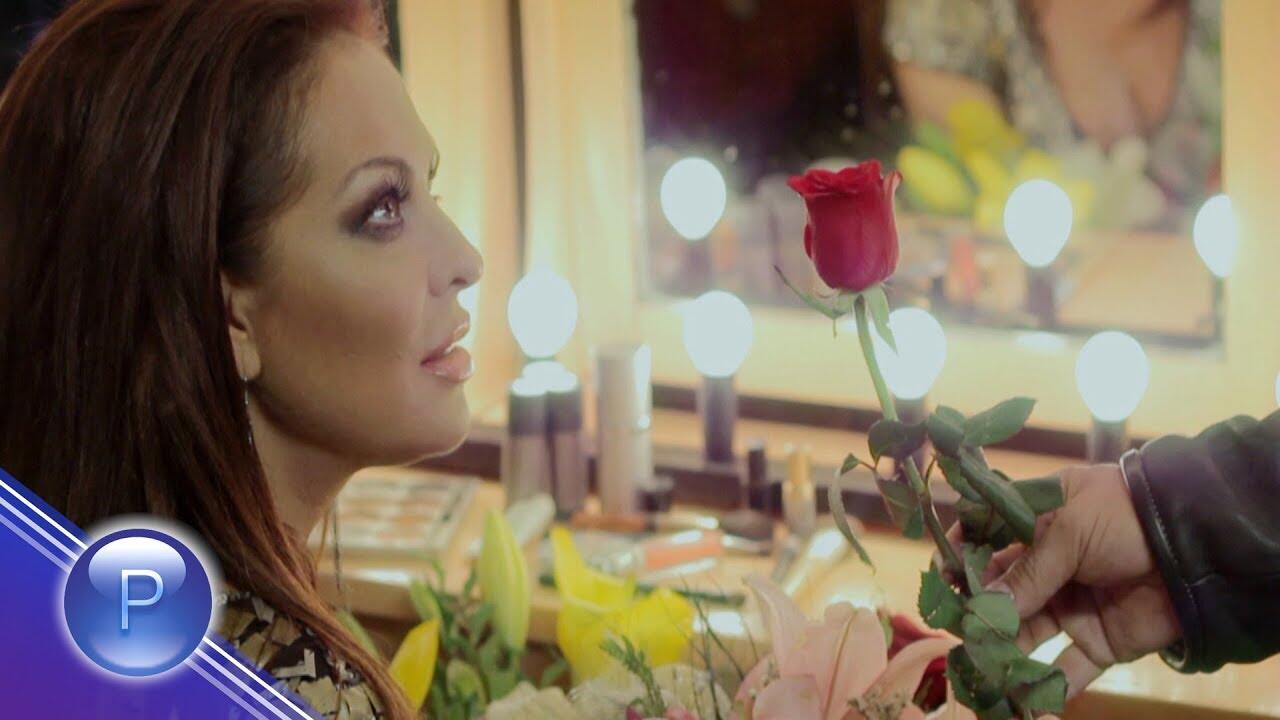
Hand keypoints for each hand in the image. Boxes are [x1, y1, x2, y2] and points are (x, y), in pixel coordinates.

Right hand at [953, 464, 1180, 698]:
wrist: (1196, 548)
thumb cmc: (1124, 518)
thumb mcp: (1067, 532)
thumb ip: (1025, 572)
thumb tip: (981, 604)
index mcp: (1036, 524)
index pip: (986, 539)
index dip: (962, 557)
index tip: (941, 575)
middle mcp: (1048, 565)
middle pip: (1000, 592)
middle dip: (977, 610)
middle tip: (956, 627)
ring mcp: (1071, 604)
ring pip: (1025, 633)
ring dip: (1003, 650)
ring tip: (982, 665)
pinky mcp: (1097, 640)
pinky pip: (1066, 669)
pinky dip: (1047, 688)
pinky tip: (1025, 701)